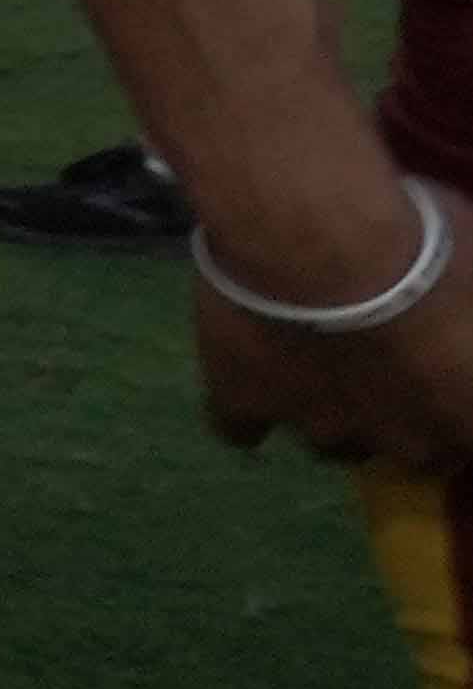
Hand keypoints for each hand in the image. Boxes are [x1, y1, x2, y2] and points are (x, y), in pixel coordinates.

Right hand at [192, 177, 472, 470]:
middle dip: (397, 415)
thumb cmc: (421, 249)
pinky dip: (244, 407)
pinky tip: (245, 378)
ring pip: (330, 443)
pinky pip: (239, 425)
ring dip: (329, 409)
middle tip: (380, 361)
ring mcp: (321, 427)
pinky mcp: (245, 402)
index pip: (470, 438)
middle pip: (407, 450)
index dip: (454, 402)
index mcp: (468, 413)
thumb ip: (471, 310)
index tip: (441, 370)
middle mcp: (402, 440)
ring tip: (311, 360)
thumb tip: (467, 308)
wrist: (317, 237)